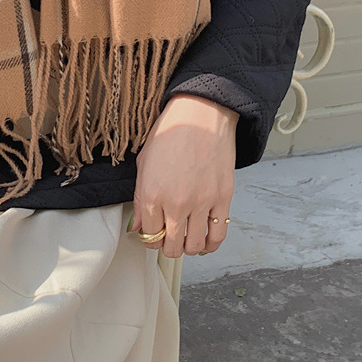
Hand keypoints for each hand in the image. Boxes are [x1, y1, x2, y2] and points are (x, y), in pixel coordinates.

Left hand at [131, 93, 237, 258]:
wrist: (201, 114)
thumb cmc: (172, 131)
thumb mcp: (144, 162)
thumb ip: (139, 198)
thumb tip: (139, 225)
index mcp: (151, 194)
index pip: (149, 236)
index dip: (150, 239)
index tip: (154, 235)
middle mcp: (175, 203)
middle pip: (171, 247)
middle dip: (168, 247)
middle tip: (170, 239)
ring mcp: (201, 203)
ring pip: (194, 246)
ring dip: (189, 247)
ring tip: (187, 239)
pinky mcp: (223, 199)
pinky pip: (218, 235)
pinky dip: (211, 244)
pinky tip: (206, 240)